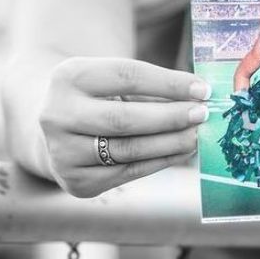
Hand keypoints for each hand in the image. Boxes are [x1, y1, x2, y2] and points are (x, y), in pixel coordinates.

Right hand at [39, 57, 210, 197]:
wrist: (56, 129)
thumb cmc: (98, 97)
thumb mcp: (111, 80)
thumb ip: (150, 87)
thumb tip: (200, 97)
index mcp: (69, 77)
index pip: (127, 76)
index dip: (168, 83)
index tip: (202, 89)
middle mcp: (57, 115)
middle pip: (124, 118)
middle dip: (170, 117)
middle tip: (203, 114)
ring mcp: (63, 152)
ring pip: (128, 150)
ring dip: (170, 143)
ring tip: (197, 135)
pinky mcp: (76, 182)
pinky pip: (128, 173)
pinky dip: (160, 162)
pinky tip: (181, 152)